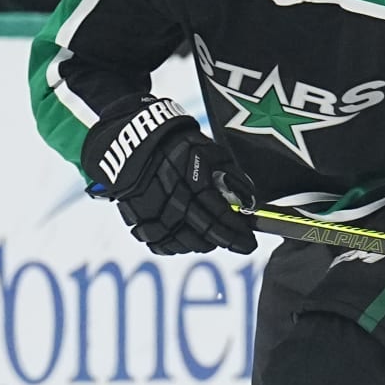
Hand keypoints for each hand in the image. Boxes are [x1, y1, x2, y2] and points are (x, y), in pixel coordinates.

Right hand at [80, 96, 257, 255]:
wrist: (137, 138)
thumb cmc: (180, 144)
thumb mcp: (213, 152)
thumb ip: (234, 177)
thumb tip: (250, 203)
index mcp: (192, 179)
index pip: (219, 215)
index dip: (236, 233)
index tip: (249, 243)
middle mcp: (171, 196)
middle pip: (201, 233)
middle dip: (222, 241)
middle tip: (234, 241)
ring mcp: (150, 209)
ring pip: (179, 242)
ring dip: (199, 245)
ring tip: (210, 240)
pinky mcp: (134, 216)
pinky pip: (156, 242)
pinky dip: (173, 246)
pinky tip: (184, 241)